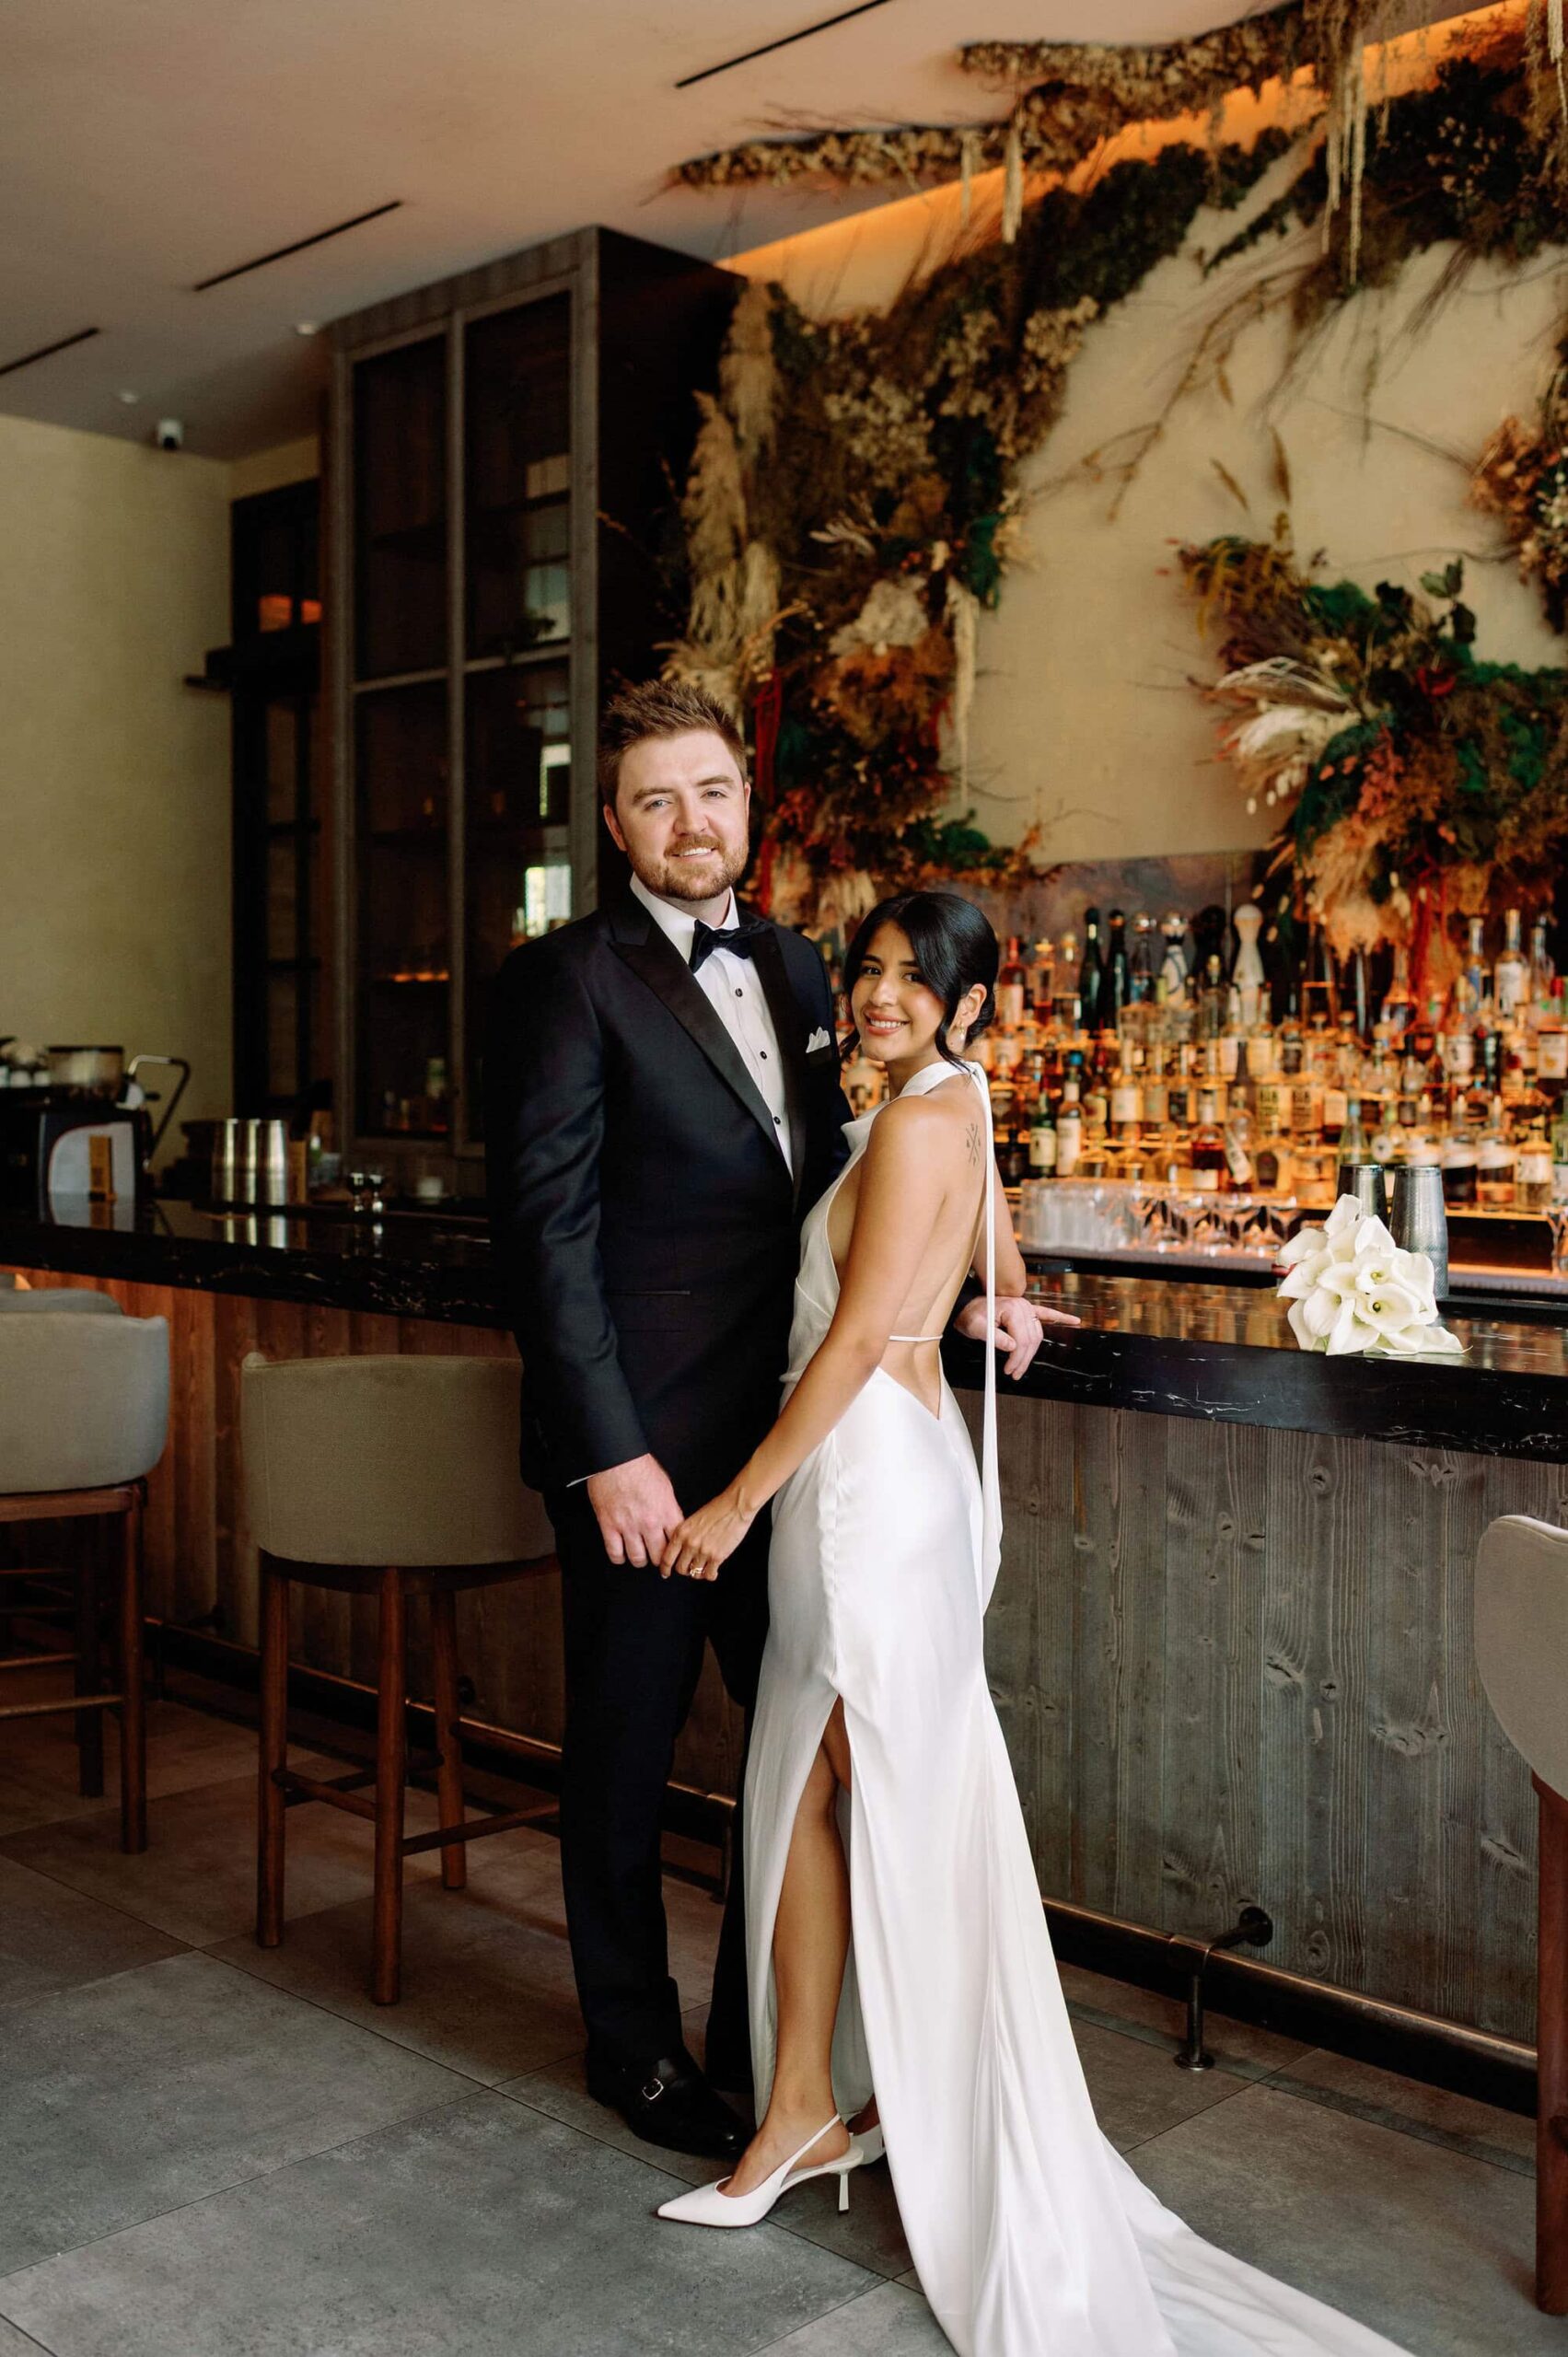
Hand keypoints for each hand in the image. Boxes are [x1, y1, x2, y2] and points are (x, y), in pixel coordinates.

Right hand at [586, 1453, 682, 1570]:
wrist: (616, 1458)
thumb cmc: (640, 1466)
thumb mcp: (665, 1486)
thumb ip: (669, 1508)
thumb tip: (671, 1523)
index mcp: (666, 1511)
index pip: (677, 1542)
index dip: (676, 1551)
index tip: (674, 1554)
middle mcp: (649, 1522)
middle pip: (659, 1556)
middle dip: (659, 1560)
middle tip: (657, 1557)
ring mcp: (628, 1526)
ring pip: (638, 1559)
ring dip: (640, 1560)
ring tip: (640, 1556)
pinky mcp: (609, 1525)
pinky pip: (615, 1553)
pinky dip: (619, 1558)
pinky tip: (621, 1555)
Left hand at [660, 1486, 754, 1582]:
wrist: (736, 1505)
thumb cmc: (718, 1509)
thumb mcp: (693, 1520)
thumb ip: (685, 1535)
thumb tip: (681, 1550)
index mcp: (681, 1532)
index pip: (666, 1558)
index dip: (665, 1568)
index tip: (666, 1572)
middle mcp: (690, 1543)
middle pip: (680, 1568)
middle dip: (685, 1570)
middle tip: (690, 1568)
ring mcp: (703, 1551)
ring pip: (694, 1573)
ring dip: (699, 1573)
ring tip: (704, 1568)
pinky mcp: (717, 1557)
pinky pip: (709, 1575)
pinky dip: (710, 1575)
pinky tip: (714, 1570)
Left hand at [953, 1292, 1077, 1379]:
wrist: (968, 1306)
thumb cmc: (972, 1315)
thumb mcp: (977, 1327)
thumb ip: (995, 1337)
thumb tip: (1012, 1347)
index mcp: (1013, 1308)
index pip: (1022, 1339)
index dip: (1016, 1358)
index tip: (1009, 1369)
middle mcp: (1023, 1306)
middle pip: (1032, 1339)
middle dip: (1023, 1359)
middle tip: (1014, 1373)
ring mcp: (1027, 1308)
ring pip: (1037, 1336)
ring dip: (1031, 1353)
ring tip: (1021, 1367)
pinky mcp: (1028, 1311)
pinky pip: (1047, 1315)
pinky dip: (1061, 1317)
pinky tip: (1074, 1321)